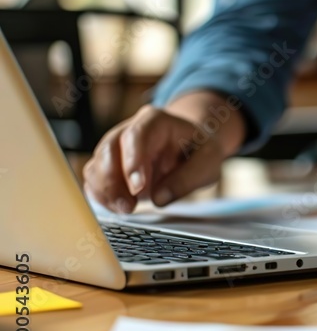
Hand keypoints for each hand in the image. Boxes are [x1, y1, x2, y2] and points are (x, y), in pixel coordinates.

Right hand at [83, 93, 244, 212]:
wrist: (190, 147)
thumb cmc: (199, 151)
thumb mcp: (209, 162)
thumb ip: (189, 178)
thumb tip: (159, 198)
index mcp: (155, 121)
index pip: (137, 135)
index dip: (133, 162)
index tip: (138, 188)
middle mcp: (129, 129)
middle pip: (108, 149)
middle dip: (114, 181)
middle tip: (129, 207)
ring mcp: (115, 146)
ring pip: (97, 164)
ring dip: (105, 191)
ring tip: (126, 209)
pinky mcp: (108, 165)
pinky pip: (94, 178)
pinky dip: (100, 195)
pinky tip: (116, 207)